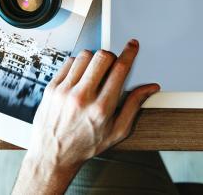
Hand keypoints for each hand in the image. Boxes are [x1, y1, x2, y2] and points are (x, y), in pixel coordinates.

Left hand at [13, 39, 158, 194]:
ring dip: (94, 59)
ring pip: (85, 55)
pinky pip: (69, 62)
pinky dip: (78, 63)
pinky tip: (81, 75)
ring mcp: (64, 91)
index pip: (120, 70)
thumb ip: (135, 106)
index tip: (132, 46)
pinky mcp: (51, 88)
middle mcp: (82, 98)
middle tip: (112, 64)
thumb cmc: (85, 145)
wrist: (52, 155)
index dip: (129, 53)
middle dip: (112, 56)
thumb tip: (150, 88)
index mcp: (101, 108)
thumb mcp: (117, 131)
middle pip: (102, 57)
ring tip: (95, 72)